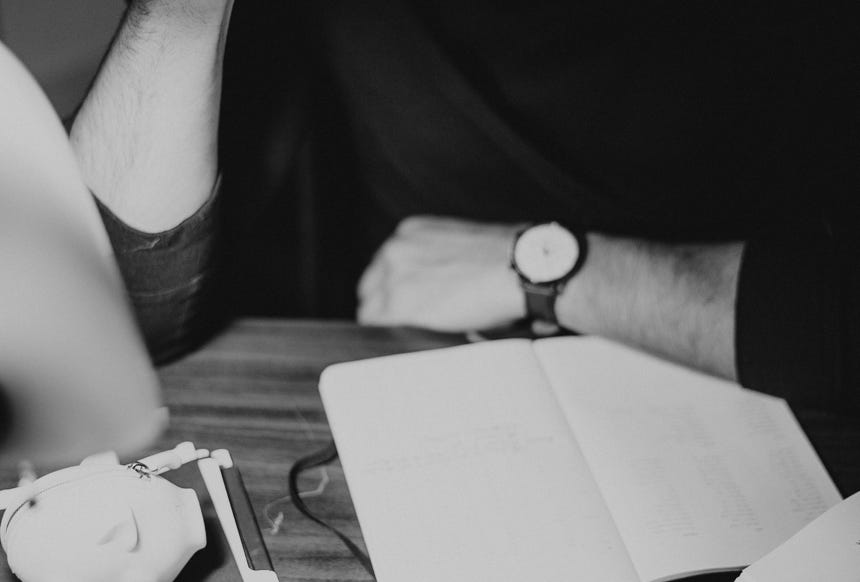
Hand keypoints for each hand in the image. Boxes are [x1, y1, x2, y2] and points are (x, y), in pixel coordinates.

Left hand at [357, 216, 526, 331]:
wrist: (518, 269)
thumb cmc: (505, 261)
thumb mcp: (461, 246)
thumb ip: (436, 260)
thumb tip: (433, 285)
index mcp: (410, 234)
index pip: (383, 270)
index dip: (395, 292)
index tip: (408, 304)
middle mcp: (395, 251)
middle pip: (371, 291)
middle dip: (388, 308)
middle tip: (414, 325)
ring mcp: (393, 278)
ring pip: (371, 313)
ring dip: (391, 326)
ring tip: (418, 338)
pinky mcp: (399, 306)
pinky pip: (378, 331)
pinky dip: (391, 341)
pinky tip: (410, 345)